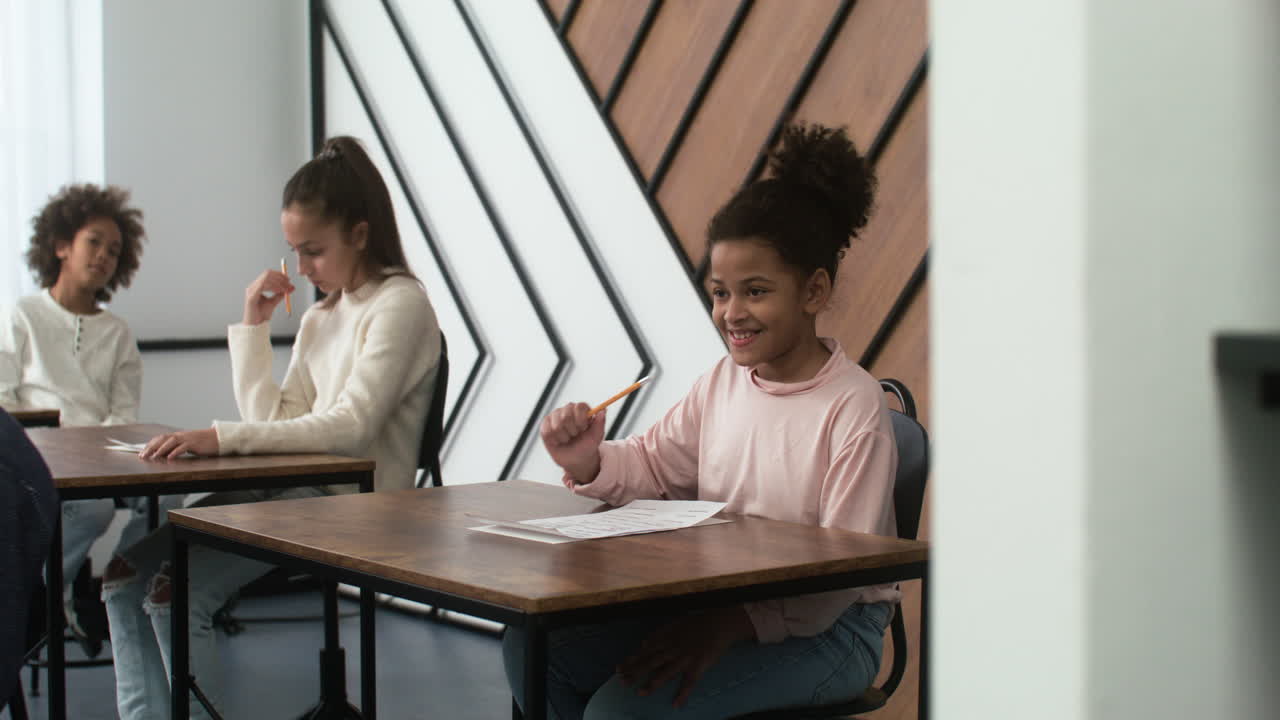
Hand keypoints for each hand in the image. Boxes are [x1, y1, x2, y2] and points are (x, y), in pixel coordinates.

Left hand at [139, 428, 218, 460]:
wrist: (217, 438)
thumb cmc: (202, 443)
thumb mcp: (187, 444)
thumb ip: (176, 447)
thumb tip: (164, 454)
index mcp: (178, 435)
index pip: (160, 438)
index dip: (150, 444)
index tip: (142, 452)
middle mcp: (181, 435)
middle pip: (162, 439)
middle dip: (151, 447)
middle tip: (142, 456)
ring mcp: (187, 439)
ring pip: (170, 442)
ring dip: (160, 450)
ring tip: (153, 457)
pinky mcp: (194, 443)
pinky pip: (183, 447)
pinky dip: (175, 452)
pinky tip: (169, 458)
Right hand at [243, 268, 295, 325]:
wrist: (256, 326)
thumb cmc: (262, 315)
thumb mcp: (273, 302)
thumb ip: (281, 294)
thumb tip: (291, 287)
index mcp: (256, 287)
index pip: (267, 274)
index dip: (279, 275)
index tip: (289, 279)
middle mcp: (252, 287)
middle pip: (267, 274)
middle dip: (280, 277)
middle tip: (289, 284)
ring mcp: (251, 291)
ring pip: (266, 278)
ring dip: (279, 282)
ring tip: (286, 289)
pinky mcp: (251, 297)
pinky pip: (263, 286)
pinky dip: (273, 287)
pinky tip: (279, 292)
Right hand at [540, 402, 604, 483]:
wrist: (576, 458)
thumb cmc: (587, 445)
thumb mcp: (596, 437)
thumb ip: (600, 423)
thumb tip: (604, 410)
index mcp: (581, 409)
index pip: (579, 406)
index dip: (581, 420)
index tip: (583, 429)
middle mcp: (567, 409)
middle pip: (566, 416)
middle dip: (572, 431)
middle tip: (575, 435)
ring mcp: (555, 416)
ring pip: (556, 426)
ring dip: (564, 437)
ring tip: (567, 439)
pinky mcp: (545, 424)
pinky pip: (547, 432)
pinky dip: (555, 441)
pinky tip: (559, 441)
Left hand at [617, 608, 755, 707]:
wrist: (718, 623)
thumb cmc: (696, 623)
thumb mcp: (674, 625)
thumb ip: (659, 634)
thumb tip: (644, 643)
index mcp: (666, 638)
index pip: (644, 651)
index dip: (631, 660)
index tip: (618, 669)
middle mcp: (672, 648)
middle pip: (650, 662)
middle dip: (635, 672)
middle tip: (622, 682)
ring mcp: (684, 657)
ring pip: (665, 672)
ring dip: (652, 683)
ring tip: (641, 693)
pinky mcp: (697, 665)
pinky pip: (689, 682)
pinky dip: (682, 694)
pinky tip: (676, 704)